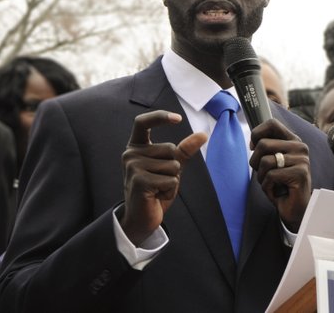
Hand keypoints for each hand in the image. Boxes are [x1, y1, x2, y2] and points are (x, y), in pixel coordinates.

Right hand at [120, 110, 207, 245]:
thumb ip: (185, 149)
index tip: (178, 118)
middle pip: (171, 149)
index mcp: (136, 146)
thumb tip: (202, 134)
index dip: (160, 116)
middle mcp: (130, 154)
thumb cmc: (156, 189)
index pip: (143, 122)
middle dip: (174, 167)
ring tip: (158, 189)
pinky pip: (170, 179)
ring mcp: (133, 166)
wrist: (142, 217)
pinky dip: (170, 189)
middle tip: (160, 181)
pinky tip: (156, 196)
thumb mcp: (171, 166)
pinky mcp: (139, 180)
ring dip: (172, 180)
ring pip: (173, 165)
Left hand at [249, 119, 310, 231]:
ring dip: (262, 177)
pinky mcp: (300, 173)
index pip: (272, 124)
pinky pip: (271, 176)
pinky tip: (277, 192)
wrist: (295, 209)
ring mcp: (302, 160)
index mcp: (293, 140)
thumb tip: (253, 141)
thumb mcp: (273, 162)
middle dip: (255, 162)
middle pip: (263, 144)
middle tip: (264, 174)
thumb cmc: (281, 185)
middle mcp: (300, 147)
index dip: (257, 133)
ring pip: (265, 161)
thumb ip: (266, 148)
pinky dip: (267, 187)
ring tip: (272, 184)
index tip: (253, 147)